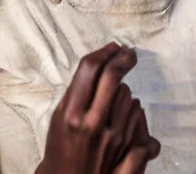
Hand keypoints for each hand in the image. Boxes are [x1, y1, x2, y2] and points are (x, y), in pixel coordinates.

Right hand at [36, 42, 159, 173]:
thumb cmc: (60, 148)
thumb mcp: (59, 115)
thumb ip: (78, 91)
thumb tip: (100, 64)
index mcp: (71, 112)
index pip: (90, 69)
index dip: (104, 52)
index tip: (112, 46)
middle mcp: (92, 123)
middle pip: (112, 75)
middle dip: (123, 58)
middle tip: (127, 52)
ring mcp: (111, 134)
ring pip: (127, 93)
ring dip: (123, 86)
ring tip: (115, 89)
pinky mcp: (124, 144)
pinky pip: (135, 111)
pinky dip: (131, 104)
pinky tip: (123, 105)